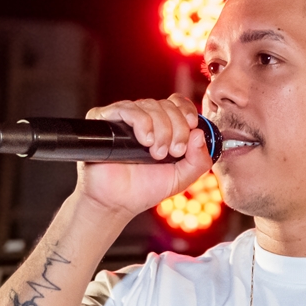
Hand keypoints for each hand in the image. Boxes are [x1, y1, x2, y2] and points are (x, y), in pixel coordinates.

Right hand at [74, 95, 213, 220]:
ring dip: (161, 131)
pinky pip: (128, 109)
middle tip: (173, 152)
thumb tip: (199, 134)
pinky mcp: (105, 119)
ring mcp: (124, 118)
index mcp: (163, 126)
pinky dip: (142, 123)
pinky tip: (145, 141)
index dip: (187, 111)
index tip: (192, 126)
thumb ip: (198, 161)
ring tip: (156, 154)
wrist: (117, 203)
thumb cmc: (145, 189)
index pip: (178, 102)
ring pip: (151, 106)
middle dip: (177, 129)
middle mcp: (144, 118)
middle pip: (167, 105)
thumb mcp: (182, 178)